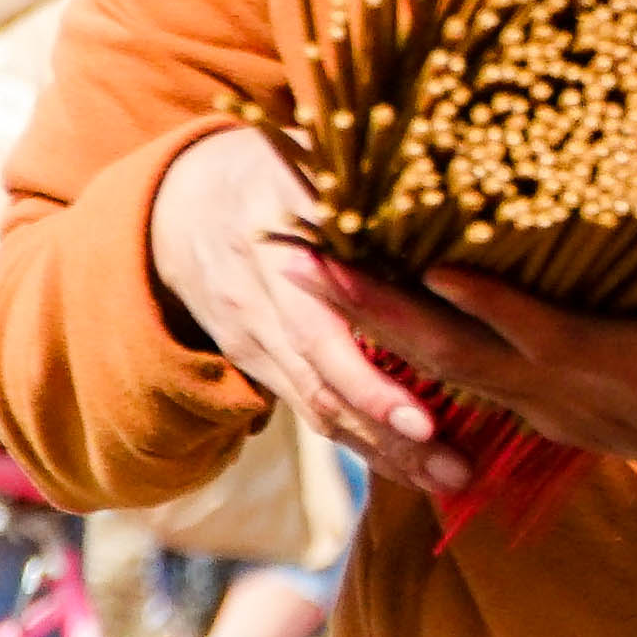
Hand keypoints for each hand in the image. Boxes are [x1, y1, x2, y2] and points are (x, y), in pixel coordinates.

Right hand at [144, 127, 474, 498]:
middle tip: (456, 468)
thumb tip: (440, 171)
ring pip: (321, 408)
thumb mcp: (302, 155)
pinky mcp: (260, 364)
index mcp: (277, 250)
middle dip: (392, 434)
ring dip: (387, 453)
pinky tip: (418, 468)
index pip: (322, 332)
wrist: (179, 206)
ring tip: (454, 481)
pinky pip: (313, 411)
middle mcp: (262, 306)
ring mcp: (256, 342)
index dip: (370, 380)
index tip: (425, 419)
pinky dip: (366, 442)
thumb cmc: (269, 168)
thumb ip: (358, 175)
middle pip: (325, 385)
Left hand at [330, 222, 636, 535]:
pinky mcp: (541, 411)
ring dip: (365, 321)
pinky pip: (458, 373)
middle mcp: (573, 400)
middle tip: (299, 261)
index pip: (545, 337)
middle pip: (456, 359)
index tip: (428, 264)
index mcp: (634, 369)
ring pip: (441, 369)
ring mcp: (549, 412)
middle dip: (372, 310)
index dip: (487, 304)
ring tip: (295, 266)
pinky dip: (400, 336)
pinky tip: (353, 298)